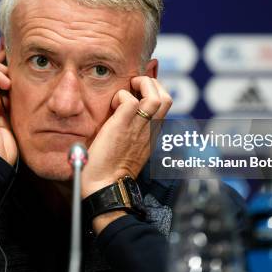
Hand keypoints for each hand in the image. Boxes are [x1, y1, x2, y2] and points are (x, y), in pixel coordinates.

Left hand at [81, 76, 171, 197]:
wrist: (105, 188)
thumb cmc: (109, 173)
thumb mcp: (128, 150)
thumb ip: (131, 135)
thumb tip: (120, 119)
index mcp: (151, 135)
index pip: (164, 105)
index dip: (155, 92)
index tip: (139, 90)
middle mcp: (150, 130)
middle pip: (167, 98)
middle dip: (152, 84)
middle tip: (134, 86)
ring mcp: (138, 128)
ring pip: (156, 96)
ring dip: (141, 85)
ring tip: (127, 90)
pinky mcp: (123, 126)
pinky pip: (130, 100)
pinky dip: (121, 96)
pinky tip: (112, 106)